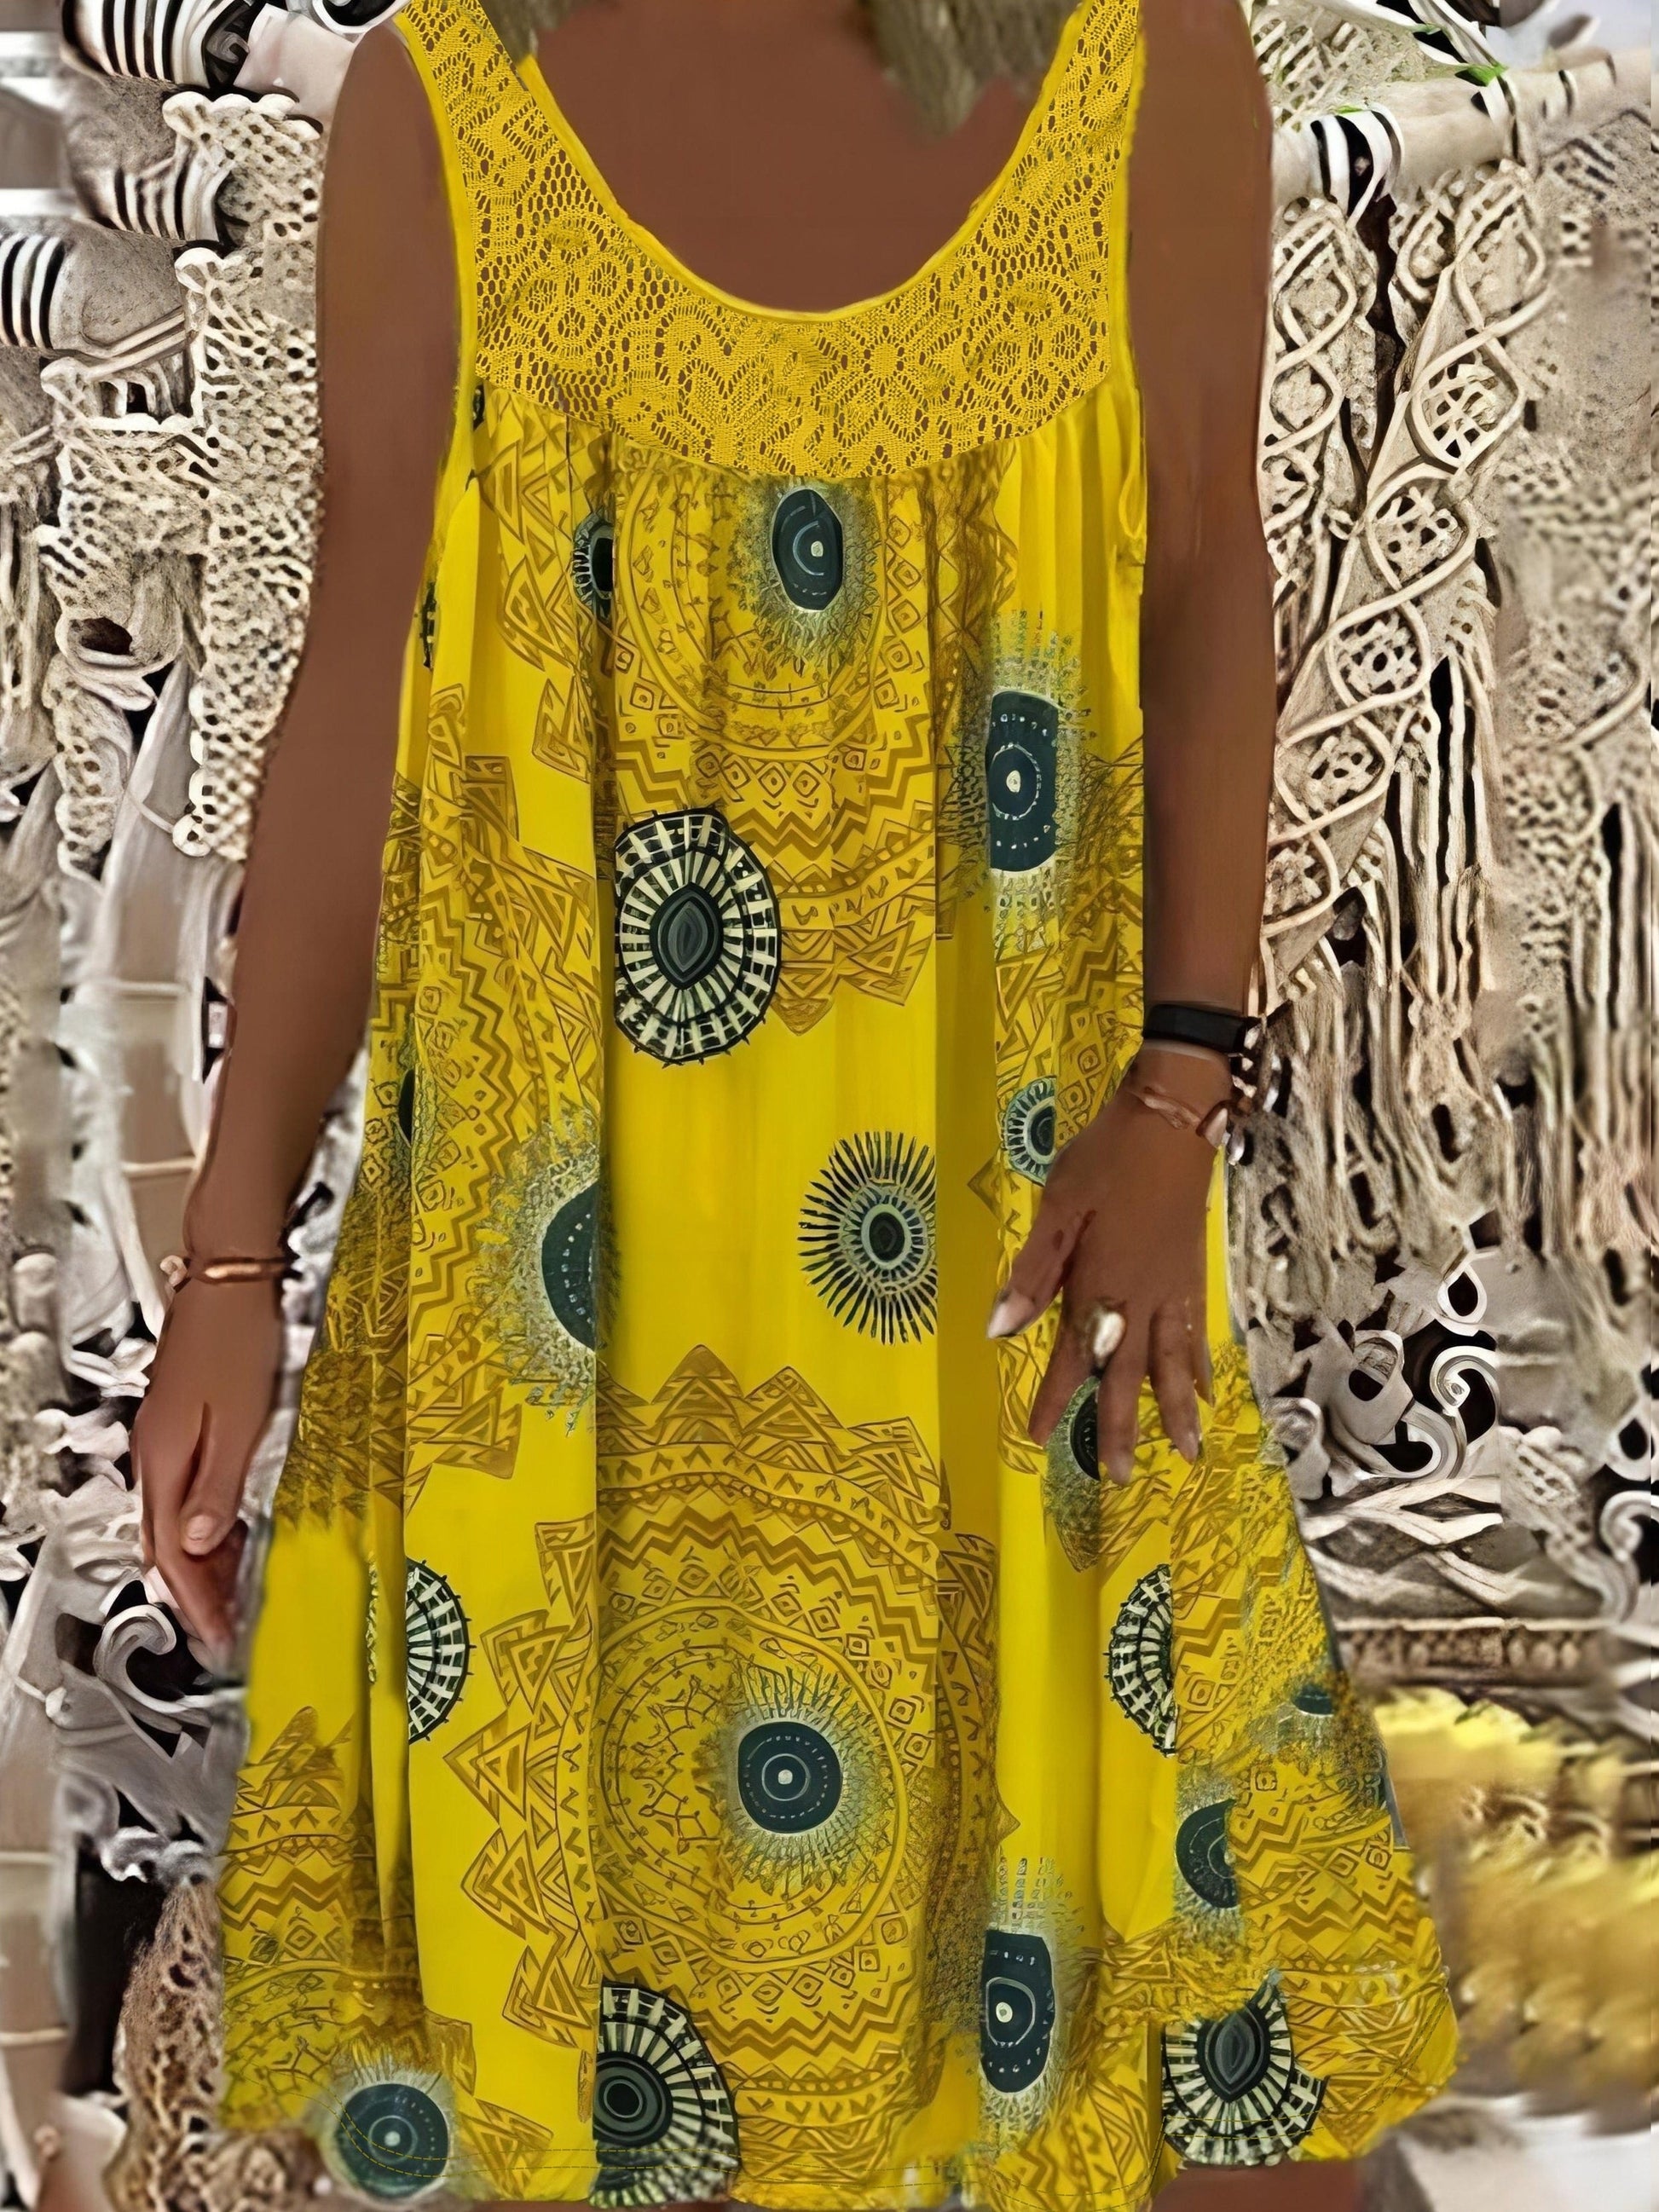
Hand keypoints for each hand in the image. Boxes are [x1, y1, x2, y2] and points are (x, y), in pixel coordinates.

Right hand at [132, 1276, 284, 1661]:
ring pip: (176, 1519)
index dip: (195, 1602)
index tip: (218, 1636)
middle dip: (196, 1591)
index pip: (169, 1552)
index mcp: (166, 1457)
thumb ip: (218, 1486)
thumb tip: (197, 1543)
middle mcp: (158, 1450)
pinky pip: (188, 1490)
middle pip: (166, 1542)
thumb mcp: (240, 1421)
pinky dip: (206, 1523)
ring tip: (234, 1593)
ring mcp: (169, 1436)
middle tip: (227, 1627)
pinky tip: (231, 1533)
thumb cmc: (240, 1335)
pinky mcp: (185, 1420)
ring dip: (201, 1560)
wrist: (233, 1276)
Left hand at [988, 1054, 1224, 1482]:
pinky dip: (1200, 1367)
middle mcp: (1140, 1298)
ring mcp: (1173, 1289)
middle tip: (1116, 1477)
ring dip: (1177, 1411)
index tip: (1038, 1438)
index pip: (1072, 1355)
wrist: (1174, 1118)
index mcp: (1101, 1283)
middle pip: (1129, 1374)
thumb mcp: (1058, 1206)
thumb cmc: (1107, 1156)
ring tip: (1188, 1454)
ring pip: (1174, 1364)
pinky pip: (1197, 1335)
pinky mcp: (1193, 1274)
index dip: (1054, 1398)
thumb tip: (998, 1328)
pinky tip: (1208, 1390)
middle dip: (1120, 1426)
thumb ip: (1032, 1271)